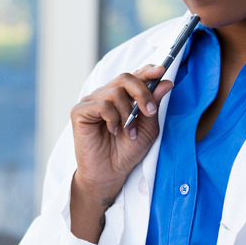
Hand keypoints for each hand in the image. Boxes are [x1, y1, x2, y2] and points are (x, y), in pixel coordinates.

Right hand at [69, 64, 173, 241]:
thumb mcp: (148, 127)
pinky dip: (112, 119)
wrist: (110, 174)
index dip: (147, 70)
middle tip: (150, 112)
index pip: (134, 75)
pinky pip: (101, 105)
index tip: (161, 70)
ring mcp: (91, 102)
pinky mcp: (79, 112)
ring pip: (115, 92)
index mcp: (121, 96)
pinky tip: (113, 131)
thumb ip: (154, 104)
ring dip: (128, 113)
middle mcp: (105, 95)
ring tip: (129, 132)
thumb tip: (166, 82)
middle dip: (142, 93)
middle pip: (125, 78)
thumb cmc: (127, 152)